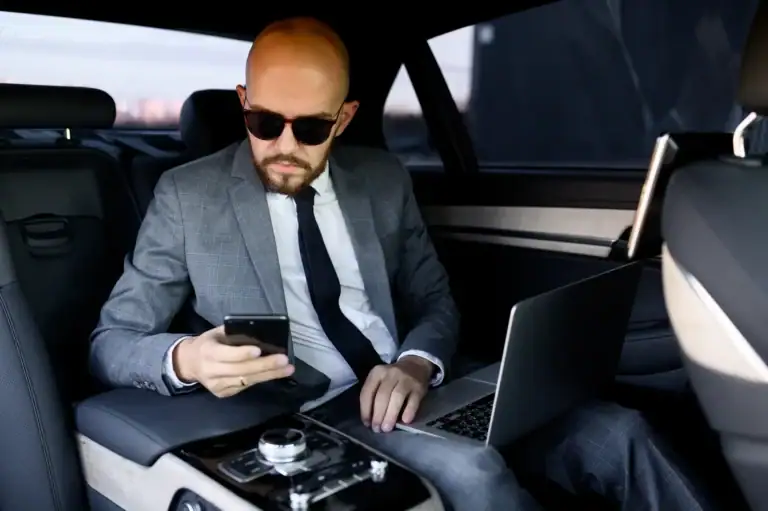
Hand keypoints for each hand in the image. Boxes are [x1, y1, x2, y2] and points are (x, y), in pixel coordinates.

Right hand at [174, 325, 294, 397]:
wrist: (189, 363)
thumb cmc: (208, 343)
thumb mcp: (216, 333)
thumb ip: (233, 334)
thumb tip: (259, 332)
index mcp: (208, 352)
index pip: (226, 354)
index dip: (242, 353)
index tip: (259, 350)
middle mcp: (211, 371)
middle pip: (240, 370)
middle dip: (264, 365)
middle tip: (284, 360)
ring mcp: (216, 385)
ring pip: (246, 381)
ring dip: (269, 375)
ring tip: (287, 369)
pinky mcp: (223, 393)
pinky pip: (245, 387)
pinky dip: (261, 379)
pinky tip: (275, 374)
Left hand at [359, 356, 432, 432]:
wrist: (415, 365)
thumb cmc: (393, 378)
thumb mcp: (380, 380)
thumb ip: (374, 395)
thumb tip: (370, 420)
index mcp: (377, 372)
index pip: (367, 392)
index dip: (365, 409)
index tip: (367, 423)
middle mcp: (391, 374)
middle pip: (382, 396)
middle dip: (378, 415)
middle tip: (378, 429)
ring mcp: (406, 379)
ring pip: (397, 397)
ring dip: (391, 415)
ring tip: (387, 428)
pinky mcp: (419, 387)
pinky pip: (413, 400)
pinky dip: (409, 411)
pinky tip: (405, 421)